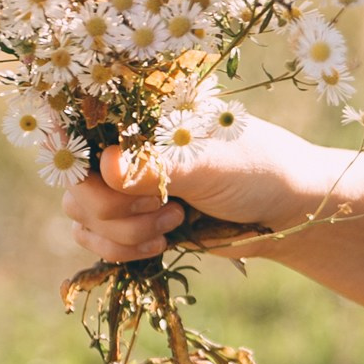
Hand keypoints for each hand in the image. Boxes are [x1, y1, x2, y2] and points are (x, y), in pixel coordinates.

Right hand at [61, 113, 331, 264]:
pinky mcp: (132, 221)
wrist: (287, 213)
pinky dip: (118, 248)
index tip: (98, 178)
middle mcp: (128, 146)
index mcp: (143, 115)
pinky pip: (94, 238)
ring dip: (120, 230)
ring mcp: (127, 185)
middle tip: (167, 207)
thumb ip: (158, 165)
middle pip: (76, 178)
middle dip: (112, 206)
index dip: (79, 153)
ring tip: (175, 223)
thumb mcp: (212, 164)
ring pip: (81, 211)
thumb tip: (105, 165)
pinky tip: (159, 245)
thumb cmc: (258, 171)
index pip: (83, 124)